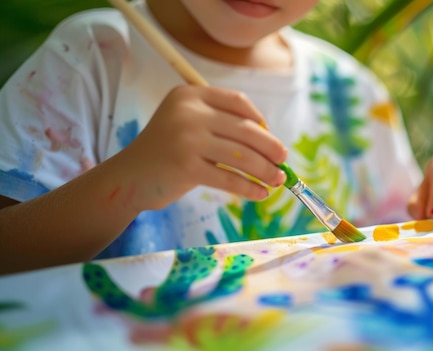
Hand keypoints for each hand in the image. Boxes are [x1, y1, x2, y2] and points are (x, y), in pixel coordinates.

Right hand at [113, 85, 286, 210]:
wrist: (129, 177)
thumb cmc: (166, 151)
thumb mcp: (188, 124)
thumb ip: (221, 123)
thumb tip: (269, 139)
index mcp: (190, 95)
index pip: (238, 102)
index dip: (259, 120)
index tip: (270, 137)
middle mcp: (189, 112)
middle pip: (245, 129)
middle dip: (270, 147)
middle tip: (283, 161)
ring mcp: (187, 139)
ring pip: (242, 156)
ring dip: (265, 170)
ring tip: (277, 180)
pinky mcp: (186, 167)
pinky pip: (229, 179)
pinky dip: (249, 188)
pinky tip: (260, 194)